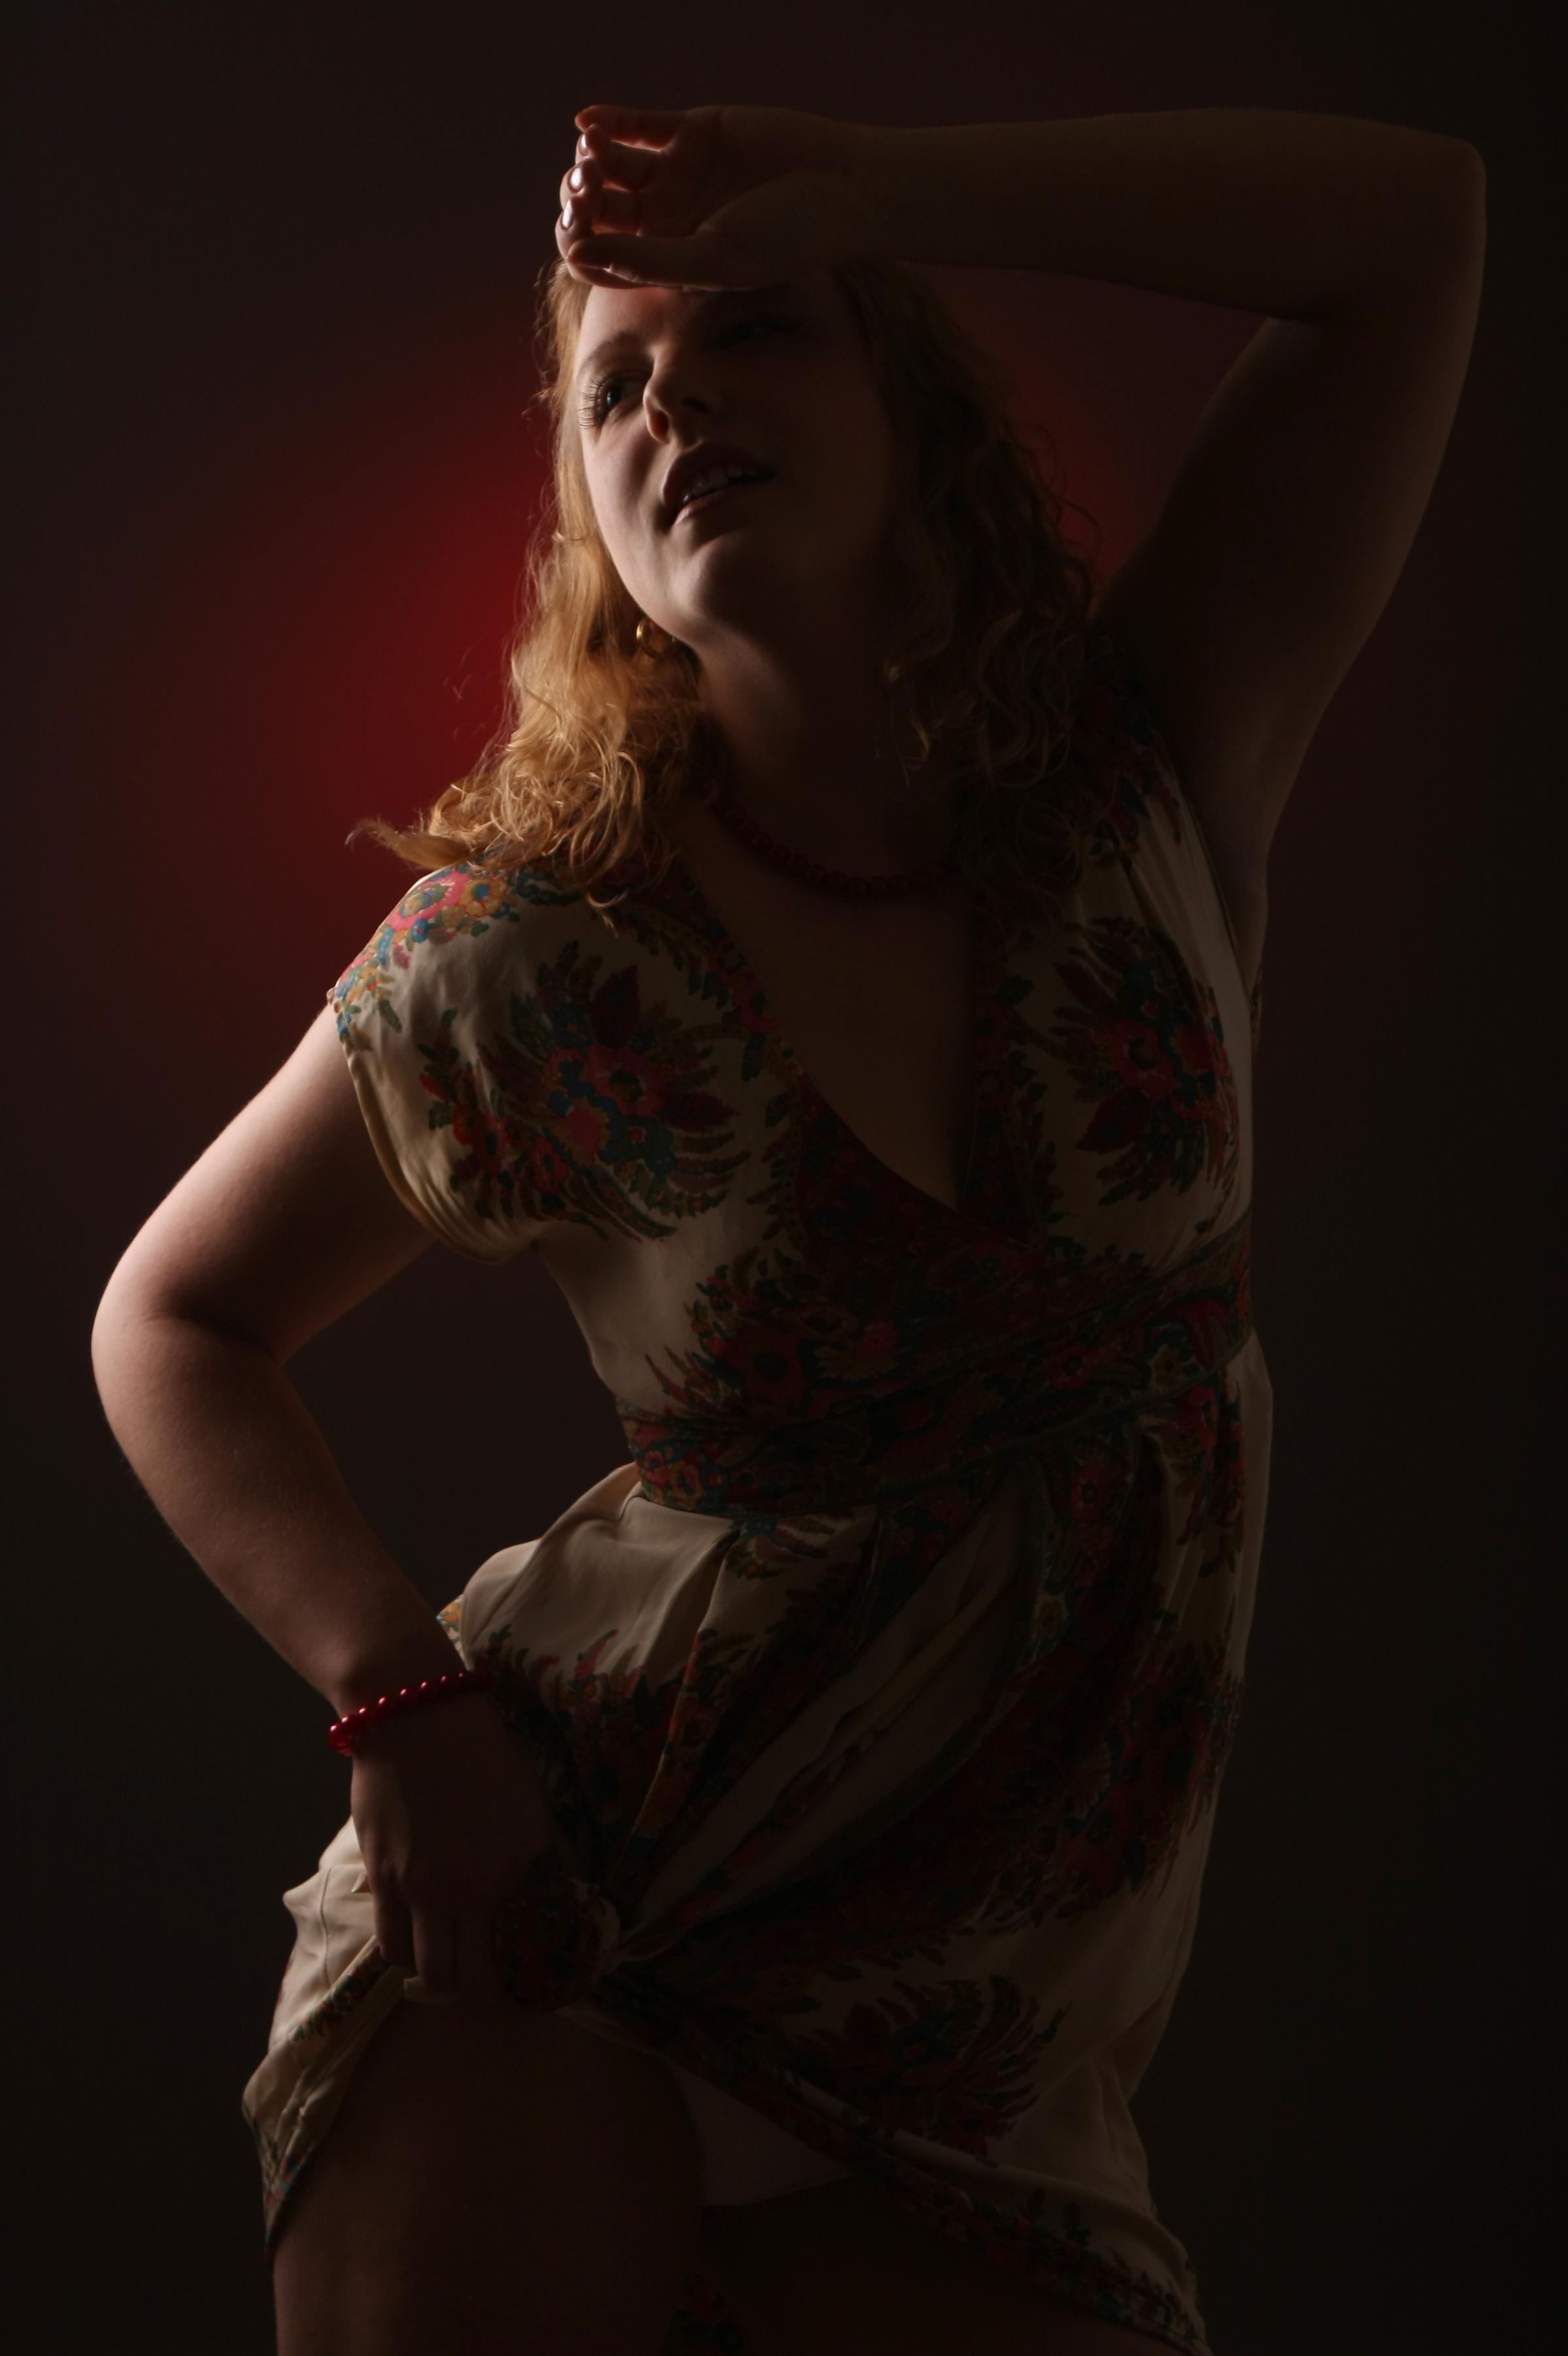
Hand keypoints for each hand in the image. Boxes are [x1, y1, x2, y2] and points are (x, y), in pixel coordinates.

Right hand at [349, 1690, 559, 2005]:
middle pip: (458, 1981)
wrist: (418, 1716)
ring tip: (445, 1955)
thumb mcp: (529, 1808)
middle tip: (479, 1981)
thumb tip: (544, 1901)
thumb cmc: (483, 1754)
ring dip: (432, 1972)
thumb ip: (534, 1863)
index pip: (508, 1961)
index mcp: (507, 1875)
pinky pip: (389, 1938)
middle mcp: (461, 1891)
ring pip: (417, 1967)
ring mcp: (415, 1887)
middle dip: (470, 1992)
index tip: (515, 1982)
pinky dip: (403, 1947)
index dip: (510, 1985)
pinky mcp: (380, 1875)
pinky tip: (416, 1932)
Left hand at [555, 101, 889, 291]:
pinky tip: (590, 122)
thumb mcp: (715, 260)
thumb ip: (647, 260)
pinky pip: (637, 126)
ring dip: (592, 159)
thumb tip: (580, 255)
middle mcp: (668, 222)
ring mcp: (678, 175)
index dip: (579, 242)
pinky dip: (608, 121)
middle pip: (599, 212)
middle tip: (584, 184)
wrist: (843, 187)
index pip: (603, 258)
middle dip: (580, 198)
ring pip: (612, 167)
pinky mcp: (693, 132)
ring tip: (595, 153)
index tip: (580, 226)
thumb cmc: (787, 238)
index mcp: (669, 263)